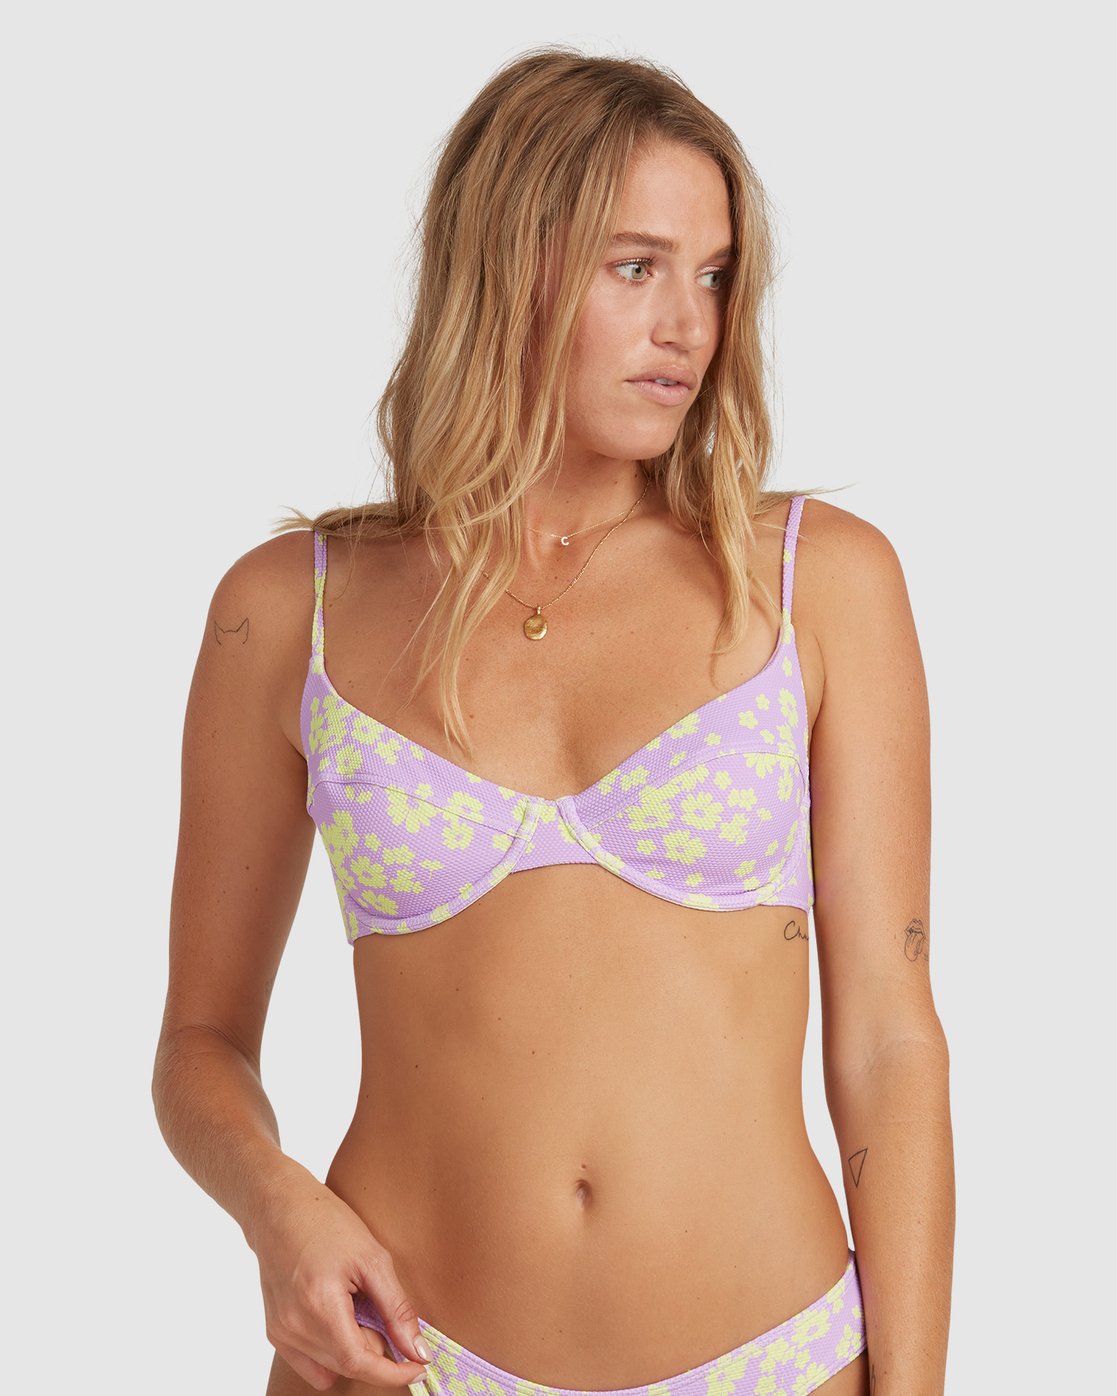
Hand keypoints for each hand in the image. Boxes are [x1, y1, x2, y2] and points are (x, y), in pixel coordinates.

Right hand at [247, 1166, 430, 1390]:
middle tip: (380, 1308)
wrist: (279, 1209)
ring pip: (331, 1366)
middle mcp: (294, 1328)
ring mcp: (281, 1333)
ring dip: (354, 1348)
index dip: (392, 1374)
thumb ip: (396, 1309)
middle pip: (348, 1364)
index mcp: (319, 1307)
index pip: (359, 1363)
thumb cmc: (326, 1223)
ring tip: (356, 1305)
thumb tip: (417, 1350)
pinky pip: (312, 1363)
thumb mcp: (373, 1258)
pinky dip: (333, 1351)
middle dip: (376, 1347)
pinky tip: (339, 1318)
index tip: (417, 1368)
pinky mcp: (276, 1333)